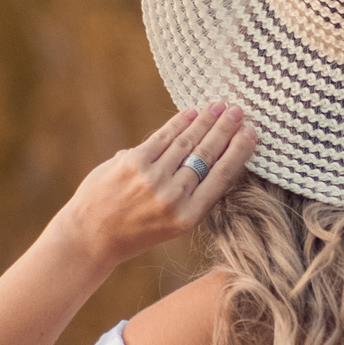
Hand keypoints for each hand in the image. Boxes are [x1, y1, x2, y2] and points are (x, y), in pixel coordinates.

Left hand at [49, 103, 258, 268]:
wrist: (90, 237)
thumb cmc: (133, 231)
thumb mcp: (170, 224)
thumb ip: (188, 193)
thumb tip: (202, 153)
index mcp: (188, 216)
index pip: (222, 176)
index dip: (239, 151)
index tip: (252, 133)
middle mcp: (173, 197)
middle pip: (207, 155)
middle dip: (226, 130)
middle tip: (239, 111)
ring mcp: (152, 178)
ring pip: (186, 142)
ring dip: (205, 121)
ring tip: (219, 107)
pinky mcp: (132, 163)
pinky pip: (162, 137)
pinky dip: (178, 123)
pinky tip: (191, 113)